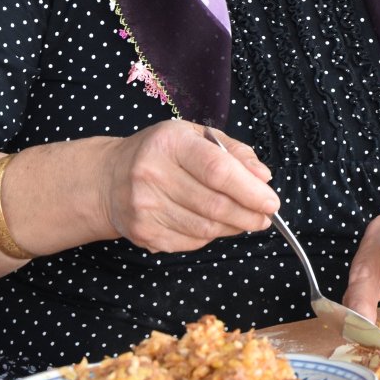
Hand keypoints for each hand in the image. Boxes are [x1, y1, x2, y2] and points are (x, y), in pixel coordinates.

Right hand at [100, 121, 278, 252]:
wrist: (108, 178)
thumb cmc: (162, 153)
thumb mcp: (196, 136)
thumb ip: (234, 152)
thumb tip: (263, 177)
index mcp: (171, 143)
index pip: (217, 170)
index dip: (249, 190)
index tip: (271, 202)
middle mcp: (152, 174)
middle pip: (214, 204)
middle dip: (249, 215)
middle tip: (265, 218)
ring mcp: (144, 206)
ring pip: (205, 228)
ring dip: (233, 228)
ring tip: (245, 221)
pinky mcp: (143, 232)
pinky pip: (191, 242)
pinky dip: (210, 237)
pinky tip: (213, 225)